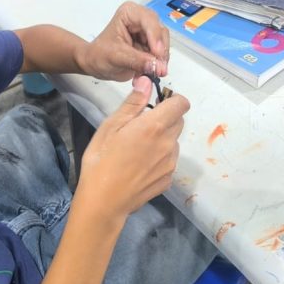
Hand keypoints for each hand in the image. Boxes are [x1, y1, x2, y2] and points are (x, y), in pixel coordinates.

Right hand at [75, 77, 188, 220]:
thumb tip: (147, 81)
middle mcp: (169, 143)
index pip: (181, 103)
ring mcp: (171, 163)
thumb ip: (133, 103)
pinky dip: (159, 158)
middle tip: (140, 128)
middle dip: (164, 119)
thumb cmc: (101, 160)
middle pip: (178, 122)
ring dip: (162, 140)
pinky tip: (139, 167)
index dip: (171, 100)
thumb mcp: (111, 126)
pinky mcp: (169, 179)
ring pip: (173, 142)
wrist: (104, 201)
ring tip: (137, 151)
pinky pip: (169, 160)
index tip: (157, 104)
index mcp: (154, 126)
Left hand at [77, 1, 169, 82]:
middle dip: (159, 52)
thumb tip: (158, 66)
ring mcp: (148, 34)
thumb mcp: (116, 57)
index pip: (149, 21)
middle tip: (158, 68)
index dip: (155, 37)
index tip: (158, 54)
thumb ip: (137, 61)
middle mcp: (142, 20)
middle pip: (160, 33)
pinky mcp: (151, 46)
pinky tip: (146, 75)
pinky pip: (160, 56)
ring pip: (163, 46)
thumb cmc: (99, 54)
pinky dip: (156, 67)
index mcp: (130, 13)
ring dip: (159, 62)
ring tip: (148, 74)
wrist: (95, 64)